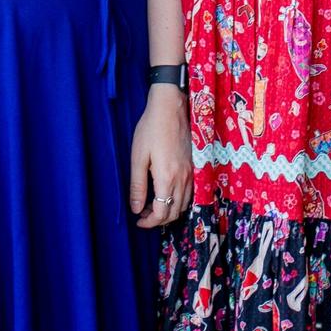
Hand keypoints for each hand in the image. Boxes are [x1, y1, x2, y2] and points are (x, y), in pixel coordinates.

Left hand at [130, 84, 192, 227]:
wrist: (171, 108)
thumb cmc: (151, 129)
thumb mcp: (138, 157)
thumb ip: (137, 185)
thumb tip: (136, 208)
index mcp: (167, 178)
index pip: (161, 213)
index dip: (149, 222)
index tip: (138, 221)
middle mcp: (183, 179)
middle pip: (174, 213)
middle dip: (158, 220)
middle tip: (142, 214)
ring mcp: (191, 173)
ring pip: (183, 205)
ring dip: (168, 211)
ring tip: (151, 205)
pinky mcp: (194, 166)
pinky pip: (189, 193)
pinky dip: (178, 201)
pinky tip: (165, 193)